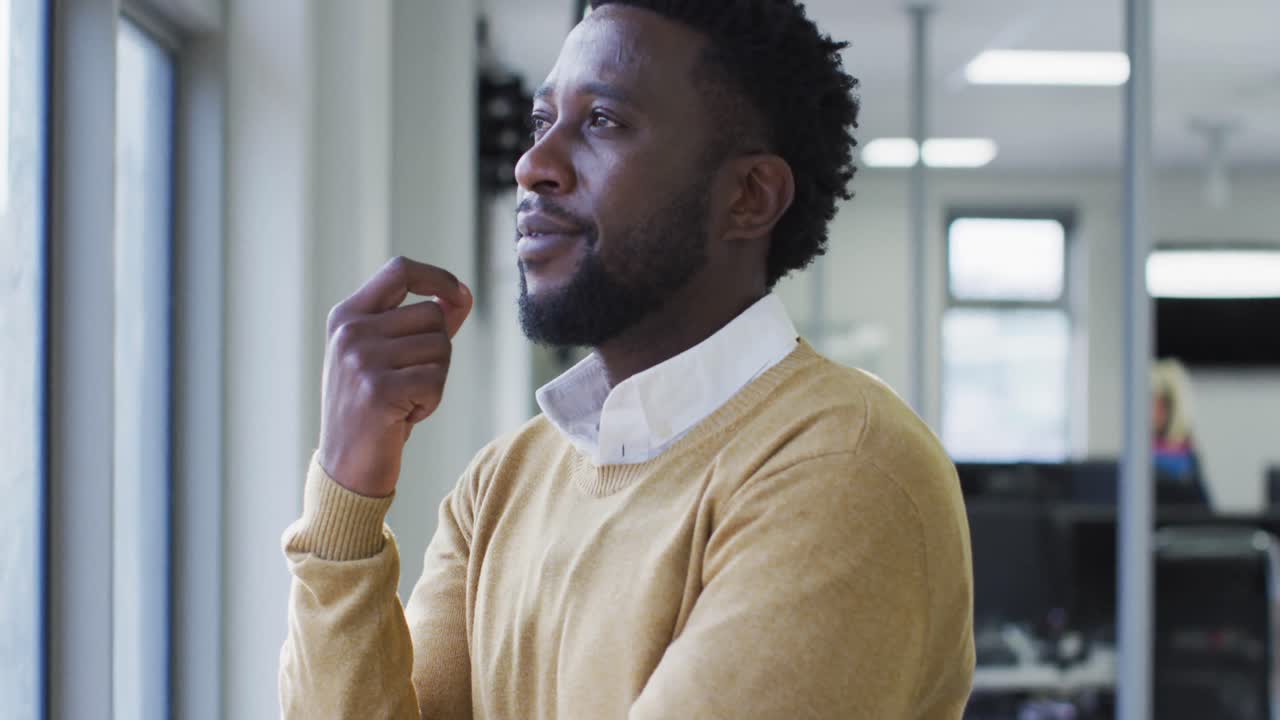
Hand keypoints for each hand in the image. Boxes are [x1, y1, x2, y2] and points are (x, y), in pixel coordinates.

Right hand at [317, 256, 473, 497]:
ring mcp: (361, 359)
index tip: (459, 294)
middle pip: (433, 314)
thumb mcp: (389, 358)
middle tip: (413, 382)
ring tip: (405, 400)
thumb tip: (462, 295)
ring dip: (435, 379)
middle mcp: (350, 332)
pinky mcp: (378, 390)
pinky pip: (436, 380)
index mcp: (347, 316)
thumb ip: (423, 325)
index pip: (399, 270)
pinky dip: (430, 402)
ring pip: (440, 347)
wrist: (345, 468)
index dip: (438, 277)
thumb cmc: (374, 410)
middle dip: (439, 350)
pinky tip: (404, 417)